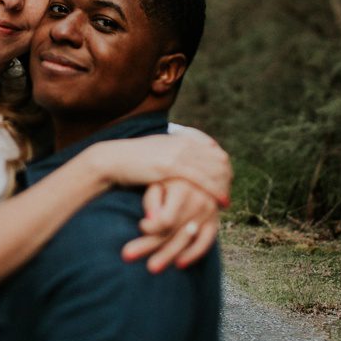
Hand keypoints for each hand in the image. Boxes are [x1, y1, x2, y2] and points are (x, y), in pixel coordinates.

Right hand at [94, 130, 231, 205]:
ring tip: (227, 201)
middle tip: (229, 194)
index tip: (226, 181)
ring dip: (225, 186)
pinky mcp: (173, 166)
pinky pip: (203, 179)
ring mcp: (180, 153)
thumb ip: (173, 151)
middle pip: (219, 160)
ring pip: (215, 170)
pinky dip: (216, 191)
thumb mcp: (157, 150)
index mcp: (183, 138)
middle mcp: (185, 143)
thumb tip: (184, 157)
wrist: (112, 160)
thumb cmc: (132, 160)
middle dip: (228, 178)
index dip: (223, 167)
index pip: (215, 150)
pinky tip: (222, 202)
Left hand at [122, 179, 221, 270]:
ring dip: (168, 256)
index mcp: (183, 190)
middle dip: (148, 246)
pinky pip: (206, 243)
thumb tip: (152, 220)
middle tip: (127, 256)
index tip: (141, 226)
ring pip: (186, 240)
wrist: (201, 174)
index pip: (166, 218)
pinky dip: (193, 255)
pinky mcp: (214, 222)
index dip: (151, 227)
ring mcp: (208, 214)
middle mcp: (199, 203)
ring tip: (152, 268)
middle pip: (172, 232)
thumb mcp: (159, 181)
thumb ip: (153, 200)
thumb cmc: (171, 178)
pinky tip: (179, 265)